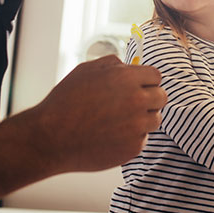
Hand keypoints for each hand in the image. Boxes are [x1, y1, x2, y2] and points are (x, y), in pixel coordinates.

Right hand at [0, 54, 166, 200]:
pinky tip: (110, 136)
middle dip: (149, 98)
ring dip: (142, 119)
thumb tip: (129, 65)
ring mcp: (137, 126)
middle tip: (132, 104)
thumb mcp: (87, 70)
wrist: (51, 137)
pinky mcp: (133, 148)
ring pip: (155, 120)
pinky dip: (130, 138)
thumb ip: (113, 64)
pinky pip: (142, 139)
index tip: (139, 86)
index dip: (146, 80)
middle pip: (161, 97)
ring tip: (118, 120)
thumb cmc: (66, 101)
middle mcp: (137, 101)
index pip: (156, 76)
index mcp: (127, 78)